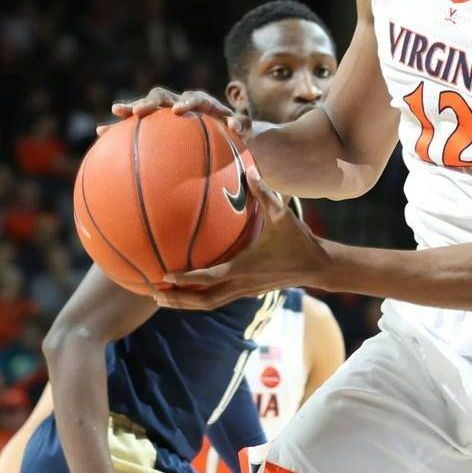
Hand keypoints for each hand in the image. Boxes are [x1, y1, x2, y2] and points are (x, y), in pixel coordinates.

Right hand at [100, 87, 246, 137]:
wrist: (223, 130)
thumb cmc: (234, 132)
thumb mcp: (242, 129)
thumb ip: (242, 125)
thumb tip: (236, 125)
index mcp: (202, 102)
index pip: (194, 98)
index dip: (187, 102)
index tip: (178, 111)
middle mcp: (180, 102)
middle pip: (163, 96)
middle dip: (152, 102)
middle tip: (140, 111)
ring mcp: (165, 111)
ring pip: (146, 105)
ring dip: (131, 107)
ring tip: (116, 112)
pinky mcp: (155, 122)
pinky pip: (135, 123)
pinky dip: (119, 126)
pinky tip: (100, 133)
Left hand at [154, 168, 327, 310]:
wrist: (318, 266)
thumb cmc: (300, 240)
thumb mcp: (283, 215)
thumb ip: (265, 193)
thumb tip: (250, 169)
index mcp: (244, 268)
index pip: (209, 278)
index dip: (187, 279)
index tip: (165, 276)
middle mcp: (241, 284)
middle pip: (203, 301)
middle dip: (178, 300)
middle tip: (153, 294)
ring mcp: (245, 290)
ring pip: (209, 304)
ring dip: (186, 303)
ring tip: (162, 298)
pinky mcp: (248, 290)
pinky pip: (218, 298)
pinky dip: (200, 297)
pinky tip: (188, 289)